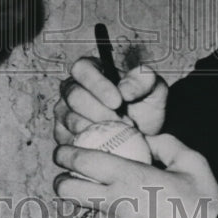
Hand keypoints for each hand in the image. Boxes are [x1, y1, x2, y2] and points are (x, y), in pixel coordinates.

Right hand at [53, 57, 167, 144]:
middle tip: (123, 124)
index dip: (97, 84)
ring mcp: (64, 112)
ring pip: (70, 119)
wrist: (142, 136)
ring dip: (96, 130)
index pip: (82, 69)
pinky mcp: (62, 134)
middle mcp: (72, 88)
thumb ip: (144, 80)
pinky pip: (68, 140)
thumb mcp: (154, 89)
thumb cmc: (144, 107)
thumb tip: (124, 90)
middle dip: (99, 112)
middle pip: (74, 96)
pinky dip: (87, 146)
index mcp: (90, 69)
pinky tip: (106, 148)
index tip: (118, 102)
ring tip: (119, 136)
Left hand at [54, 133, 217, 217]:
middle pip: (67, 191)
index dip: (64, 154)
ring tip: (89, 198)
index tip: (61, 151)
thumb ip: (164, 143)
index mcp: (130, 177)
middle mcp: (116, 204)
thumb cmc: (204, 204)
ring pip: (80, 215)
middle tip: (65, 176)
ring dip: (80, 205)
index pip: (81, 162)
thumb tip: (144, 140)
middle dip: (61, 180)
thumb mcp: (191, 162)